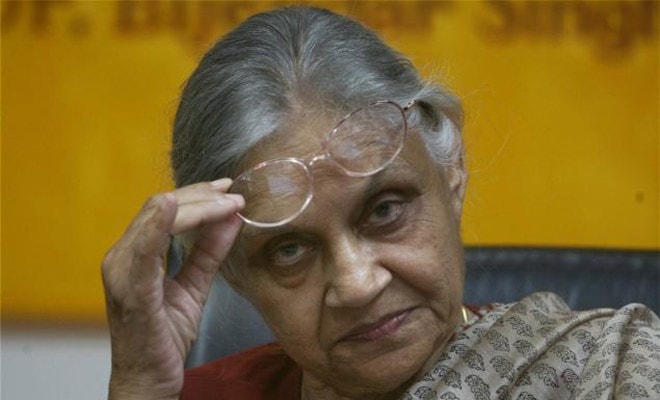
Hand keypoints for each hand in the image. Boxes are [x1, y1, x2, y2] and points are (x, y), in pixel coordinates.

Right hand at [102, 179, 243, 399]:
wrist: (148, 379)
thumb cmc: (164, 335)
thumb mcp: (194, 285)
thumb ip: (209, 252)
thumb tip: (232, 219)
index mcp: (135, 254)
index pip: (166, 210)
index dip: (198, 195)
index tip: (229, 190)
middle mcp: (122, 257)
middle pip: (161, 208)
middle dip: (201, 196)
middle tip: (234, 193)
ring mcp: (122, 272)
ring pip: (156, 219)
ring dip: (196, 207)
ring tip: (228, 203)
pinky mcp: (130, 291)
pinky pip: (143, 251)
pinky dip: (159, 225)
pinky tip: (176, 208)